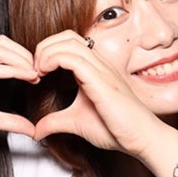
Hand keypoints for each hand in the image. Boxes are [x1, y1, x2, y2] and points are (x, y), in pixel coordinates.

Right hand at [0, 37, 43, 160]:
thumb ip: (10, 119)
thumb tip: (31, 127)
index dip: (21, 56)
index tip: (37, 73)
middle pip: (1, 43)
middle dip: (25, 55)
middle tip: (41, 71)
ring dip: (22, 61)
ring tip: (37, 75)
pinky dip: (14, 71)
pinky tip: (28, 78)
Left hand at [27, 31, 176, 159]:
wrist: (144, 139)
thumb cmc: (119, 130)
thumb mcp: (77, 123)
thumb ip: (56, 122)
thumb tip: (36, 131)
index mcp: (96, 70)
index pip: (68, 44)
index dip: (48, 52)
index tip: (37, 74)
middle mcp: (99, 65)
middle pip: (66, 37)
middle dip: (44, 47)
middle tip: (34, 69)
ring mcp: (101, 70)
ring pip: (67, 43)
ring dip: (45, 52)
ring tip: (37, 71)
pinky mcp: (101, 81)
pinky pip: (72, 58)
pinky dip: (52, 60)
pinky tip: (43, 75)